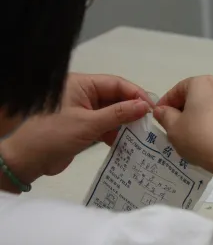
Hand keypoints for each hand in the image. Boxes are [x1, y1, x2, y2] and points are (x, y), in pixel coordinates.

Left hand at [0, 73, 152, 184]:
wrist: (28, 161)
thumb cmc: (54, 135)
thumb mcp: (89, 124)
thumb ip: (118, 114)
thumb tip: (145, 106)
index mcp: (81, 84)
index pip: (115, 83)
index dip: (135, 94)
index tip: (151, 107)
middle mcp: (83, 94)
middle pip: (115, 97)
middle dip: (131, 109)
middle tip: (149, 122)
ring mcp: (83, 110)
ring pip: (112, 112)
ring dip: (125, 123)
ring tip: (141, 134)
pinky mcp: (83, 126)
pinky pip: (105, 125)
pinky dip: (115, 133)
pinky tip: (126, 142)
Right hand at [153, 76, 212, 175]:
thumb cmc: (200, 138)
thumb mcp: (174, 128)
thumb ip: (164, 116)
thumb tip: (162, 110)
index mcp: (202, 83)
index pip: (177, 89)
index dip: (165, 103)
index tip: (158, 117)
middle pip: (194, 96)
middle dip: (181, 110)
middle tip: (171, 127)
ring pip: (207, 106)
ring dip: (196, 117)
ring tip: (187, 135)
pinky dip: (209, 123)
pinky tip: (204, 139)